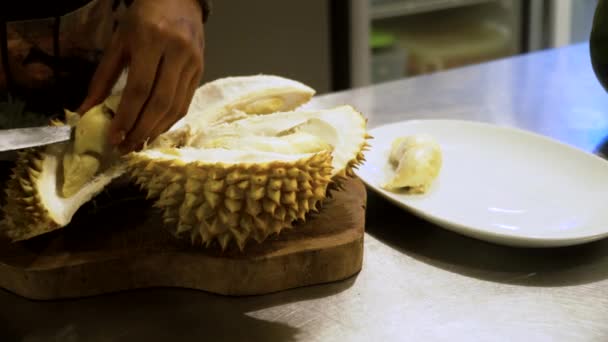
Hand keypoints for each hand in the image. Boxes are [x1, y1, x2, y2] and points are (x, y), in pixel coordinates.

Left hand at [78, 0, 204, 151]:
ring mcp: (193, 62)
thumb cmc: (142, 18)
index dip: (126, 117)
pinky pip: (186, 102)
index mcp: (152, 41)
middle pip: (160, 102)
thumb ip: (103, 78)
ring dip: (156, 130)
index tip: (114, 138)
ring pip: (176, 107)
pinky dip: (169, 120)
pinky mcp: (201, 70)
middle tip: (125, 148)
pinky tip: (155, 129)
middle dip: (141, 129)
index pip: (139, 89)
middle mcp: (177, 53)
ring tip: (138, 143)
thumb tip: (86, 111)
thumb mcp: (118, 42)